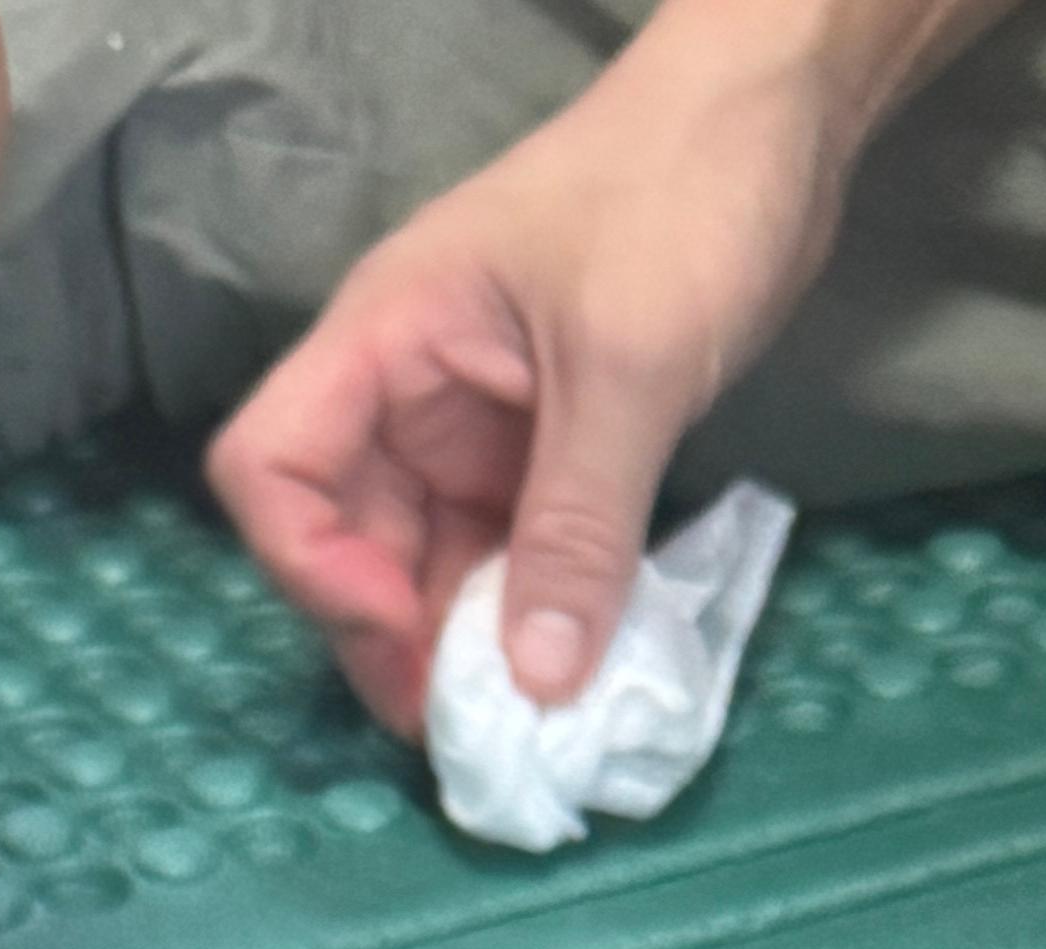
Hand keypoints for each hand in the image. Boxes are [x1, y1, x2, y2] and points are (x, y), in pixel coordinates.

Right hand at [208, 28, 856, 736]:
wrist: (773, 117)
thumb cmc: (680, 193)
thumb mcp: (628, 366)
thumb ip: (579, 526)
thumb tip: (536, 682)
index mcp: (388, 338)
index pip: (272, 468)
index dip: (312, 568)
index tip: (404, 633)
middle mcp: (411, 392)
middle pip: (346, 544)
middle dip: (398, 643)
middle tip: (477, 734)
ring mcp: (475, 428)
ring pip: (431, 568)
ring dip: (469, 649)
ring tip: (533, 725)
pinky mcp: (543, 453)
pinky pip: (511, 559)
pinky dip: (532, 622)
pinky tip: (574, 673)